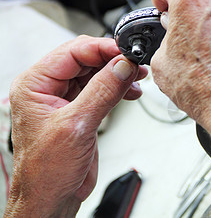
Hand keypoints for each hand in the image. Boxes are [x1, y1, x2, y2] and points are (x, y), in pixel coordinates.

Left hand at [5, 35, 146, 216]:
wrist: (51, 198)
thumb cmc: (46, 171)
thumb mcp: (76, 126)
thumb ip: (102, 91)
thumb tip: (122, 66)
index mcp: (35, 85)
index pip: (72, 52)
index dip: (101, 49)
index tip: (125, 52)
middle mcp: (48, 88)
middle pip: (85, 59)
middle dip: (113, 60)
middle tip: (135, 63)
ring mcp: (65, 98)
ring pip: (96, 72)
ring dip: (118, 73)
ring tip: (138, 76)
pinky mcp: (81, 110)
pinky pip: (102, 88)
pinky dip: (119, 87)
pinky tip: (132, 91)